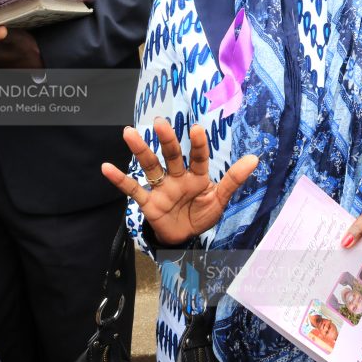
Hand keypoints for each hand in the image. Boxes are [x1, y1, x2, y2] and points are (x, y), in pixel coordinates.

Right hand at [101, 118, 259, 245]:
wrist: (184, 239)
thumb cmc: (202, 214)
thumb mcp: (220, 199)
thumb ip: (233, 180)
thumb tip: (254, 158)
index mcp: (197, 176)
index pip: (199, 158)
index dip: (199, 144)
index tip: (197, 128)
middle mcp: (178, 177)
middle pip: (172, 156)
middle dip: (167, 140)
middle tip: (160, 122)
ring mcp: (161, 188)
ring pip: (151, 166)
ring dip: (140, 150)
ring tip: (129, 132)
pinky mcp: (149, 202)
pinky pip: (133, 190)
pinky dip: (120, 180)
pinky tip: (106, 167)